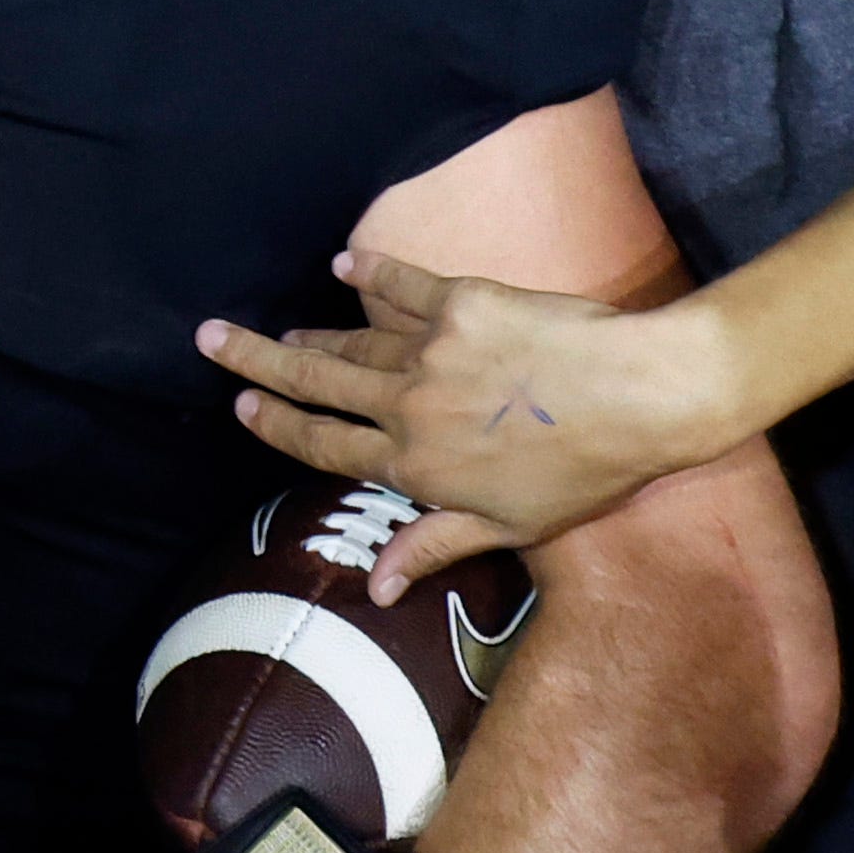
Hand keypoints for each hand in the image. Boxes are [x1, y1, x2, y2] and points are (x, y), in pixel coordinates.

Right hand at [195, 244, 738, 544]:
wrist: (641, 397)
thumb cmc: (584, 473)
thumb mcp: (508, 527)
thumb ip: (433, 544)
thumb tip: (377, 587)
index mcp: (416, 465)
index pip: (326, 444)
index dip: (278, 426)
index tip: (241, 406)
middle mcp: (409, 406)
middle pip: (316, 381)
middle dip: (259, 361)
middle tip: (211, 338)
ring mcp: (431, 350)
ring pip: (351, 339)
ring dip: (309, 330)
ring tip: (275, 326)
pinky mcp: (461, 301)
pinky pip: (401, 285)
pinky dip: (370, 273)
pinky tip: (343, 265)